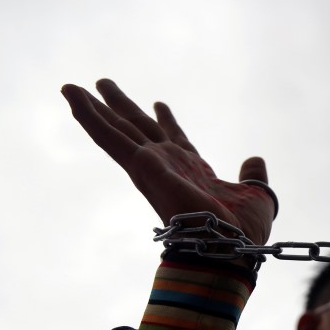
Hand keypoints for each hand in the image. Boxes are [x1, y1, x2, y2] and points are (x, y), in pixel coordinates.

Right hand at [61, 79, 274, 246]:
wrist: (231, 246)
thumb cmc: (243, 231)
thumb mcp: (257, 195)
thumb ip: (253, 176)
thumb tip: (255, 160)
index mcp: (194, 170)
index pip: (176, 139)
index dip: (168, 120)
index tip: (160, 104)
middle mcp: (168, 166)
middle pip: (140, 127)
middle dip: (123, 106)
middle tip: (103, 83)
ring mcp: (151, 166)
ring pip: (117, 130)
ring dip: (94, 108)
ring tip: (72, 87)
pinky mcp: (141, 167)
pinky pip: (109, 137)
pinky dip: (89, 116)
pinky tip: (72, 96)